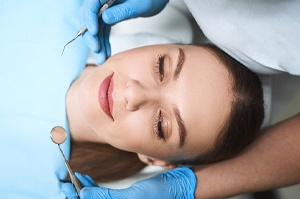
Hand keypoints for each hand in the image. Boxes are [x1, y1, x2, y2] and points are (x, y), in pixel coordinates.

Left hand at [62, 167, 195, 198]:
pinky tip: (85, 178)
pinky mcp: (121, 197)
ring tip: (73, 178)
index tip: (64, 188)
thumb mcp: (131, 197)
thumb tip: (83, 195)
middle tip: (63, 183)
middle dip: (75, 195)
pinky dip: (92, 186)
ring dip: (81, 188)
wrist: (177, 187)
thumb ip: (106, 198)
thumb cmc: (158, 195)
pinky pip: (102, 194)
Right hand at [80, 0, 168, 63]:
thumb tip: (105, 18)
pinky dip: (104, 42)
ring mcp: (106, 9)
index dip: (89, 18)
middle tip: (96, 49)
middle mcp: (104, 0)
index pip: (91, 4)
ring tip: (102, 58)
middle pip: (89, 18)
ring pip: (95, 27)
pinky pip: (103, 31)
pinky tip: (106, 53)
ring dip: (97, 43)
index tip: (94, 32)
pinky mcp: (110, 17)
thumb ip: (122, 11)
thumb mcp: (139, 4)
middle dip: (91, 36)